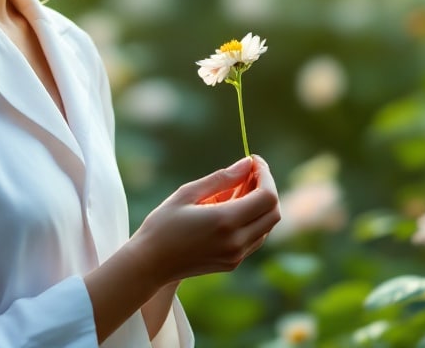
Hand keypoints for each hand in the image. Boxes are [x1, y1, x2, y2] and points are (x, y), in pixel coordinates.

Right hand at [126, 155, 280, 283]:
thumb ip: (222, 178)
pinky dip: (253, 220)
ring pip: (267, 226)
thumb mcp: (188, 193)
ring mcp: (236, 256)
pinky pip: (255, 238)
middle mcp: (236, 242)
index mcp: (225, 221)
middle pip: (274, 212)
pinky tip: (233, 208)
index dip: (265, 175)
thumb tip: (248, 163)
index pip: (267, 196)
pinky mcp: (233, 263)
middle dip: (267, 188)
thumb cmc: (163, 224)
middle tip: (249, 173)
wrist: (150, 264)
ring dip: (261, 205)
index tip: (254, 161)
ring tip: (237, 189)